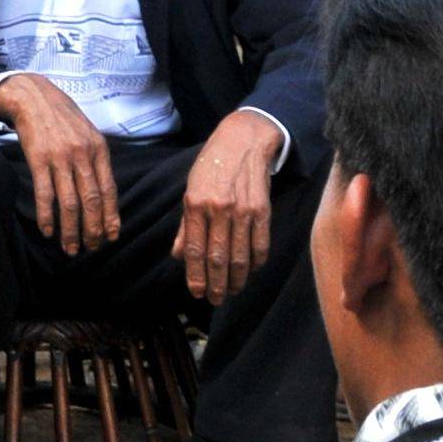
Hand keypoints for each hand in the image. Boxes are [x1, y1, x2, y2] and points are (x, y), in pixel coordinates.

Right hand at [0, 75, 120, 254]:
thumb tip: (103, 194)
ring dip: (70, 230)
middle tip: (91, 248)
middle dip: (92, 229)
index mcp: (98, 150)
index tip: (110, 237)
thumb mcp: (88, 134)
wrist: (33, 97)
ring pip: (68, 203)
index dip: (110, 217)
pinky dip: (47, 216)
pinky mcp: (38, 159)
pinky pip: (44, 194)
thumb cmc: (62, 118)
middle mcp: (82, 155)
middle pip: (90, 201)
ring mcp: (59, 158)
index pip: (108, 190)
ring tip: (71, 248)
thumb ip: (96, 161)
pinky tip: (48, 231)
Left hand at [172, 111, 283, 304]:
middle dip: (216, 284)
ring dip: (236, 278)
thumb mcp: (190, 190)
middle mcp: (219, 209)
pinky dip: (256, 261)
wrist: (242, 141)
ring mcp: (243, 210)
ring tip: (232, 291)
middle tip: (215, 300)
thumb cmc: (211, 167)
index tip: (196, 293)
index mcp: (196, 204)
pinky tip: (251, 270)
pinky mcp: (263, 210)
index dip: (195, 275)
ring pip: (240, 255)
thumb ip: (186, 226)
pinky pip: (260, 244)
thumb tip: (179, 255)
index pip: (195, 249)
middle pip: (218, 257)